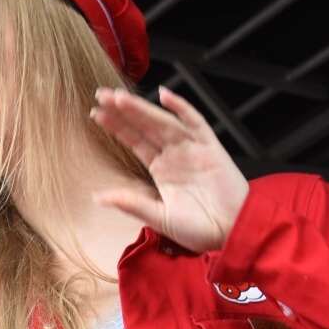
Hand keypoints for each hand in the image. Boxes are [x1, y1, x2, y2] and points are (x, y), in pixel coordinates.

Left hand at [90, 86, 249, 253]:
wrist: (231, 233)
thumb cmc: (198, 229)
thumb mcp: (158, 217)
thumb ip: (131, 204)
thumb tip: (98, 197)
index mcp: (161, 169)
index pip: (135, 141)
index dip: (117, 126)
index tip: (97, 113)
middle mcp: (174, 155)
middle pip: (145, 126)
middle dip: (123, 111)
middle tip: (101, 95)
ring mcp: (192, 149)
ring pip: (163, 122)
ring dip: (143, 108)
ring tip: (119, 98)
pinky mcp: (211, 148)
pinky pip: (196, 123)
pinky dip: (182, 108)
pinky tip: (165, 95)